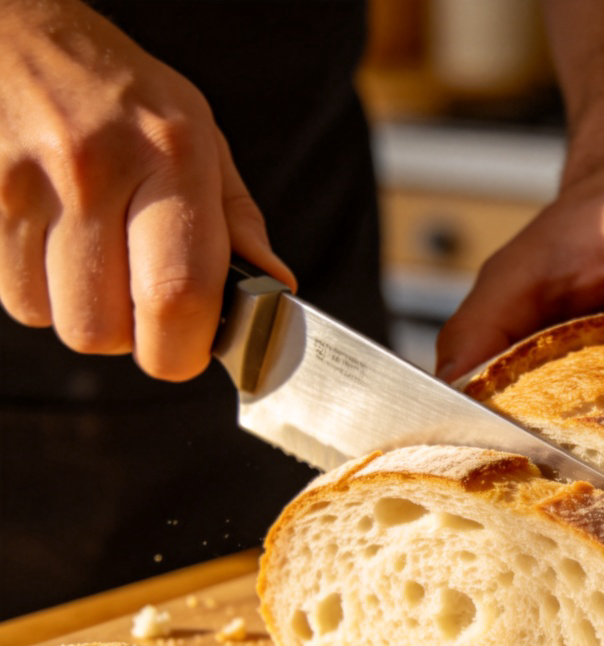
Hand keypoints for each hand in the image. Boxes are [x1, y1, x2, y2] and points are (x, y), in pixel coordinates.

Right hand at [0, 0, 293, 379]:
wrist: (20, 33)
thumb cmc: (127, 99)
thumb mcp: (202, 142)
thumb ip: (237, 224)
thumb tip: (276, 290)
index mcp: (171, 157)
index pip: (177, 296)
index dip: (182, 350)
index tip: (189, 351)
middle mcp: (94, 169)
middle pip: (105, 330)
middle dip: (132, 336)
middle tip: (142, 299)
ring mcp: (24, 182)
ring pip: (57, 320)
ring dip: (84, 312)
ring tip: (98, 261)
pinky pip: (16, 298)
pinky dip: (42, 291)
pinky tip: (58, 247)